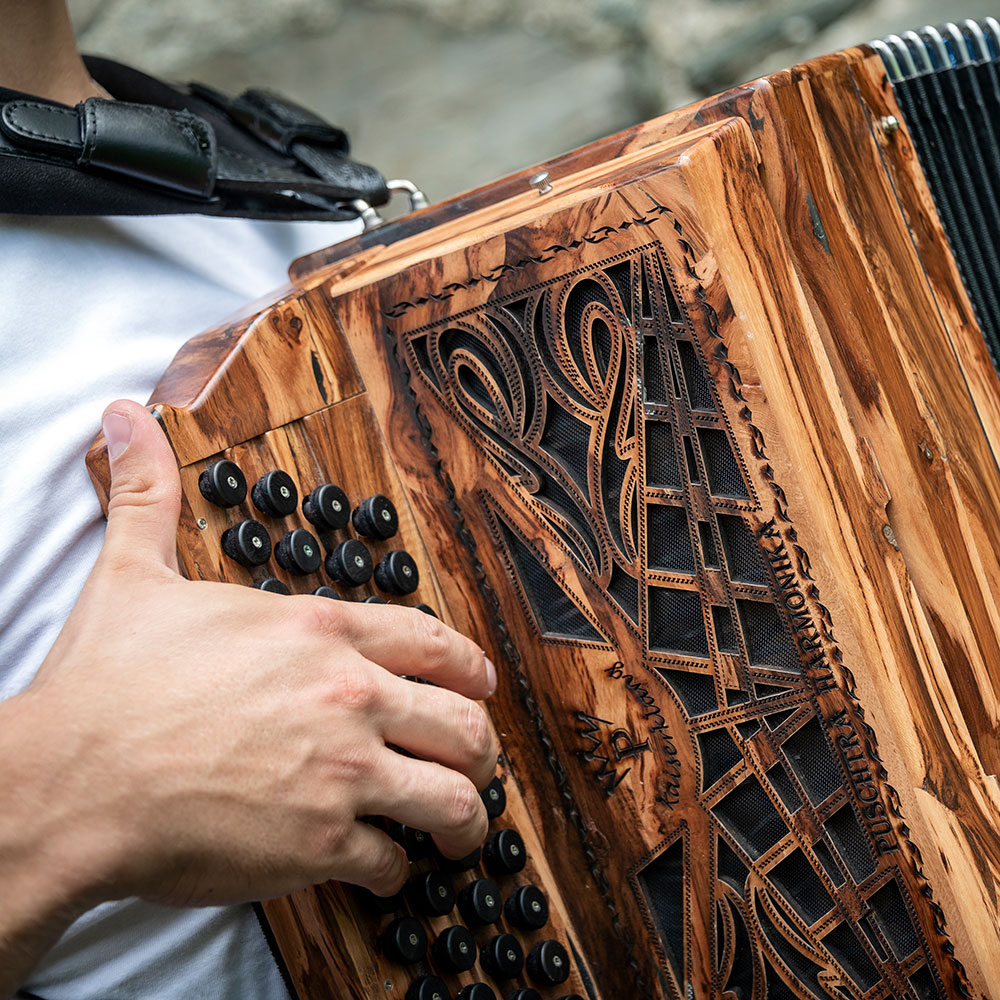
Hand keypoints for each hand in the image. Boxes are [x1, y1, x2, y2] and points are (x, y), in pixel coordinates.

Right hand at [14, 400, 498, 913]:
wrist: (71, 779)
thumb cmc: (107, 684)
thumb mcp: (134, 573)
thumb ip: (149, 496)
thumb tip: (126, 421)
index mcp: (321, 631)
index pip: (435, 643)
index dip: (471, 669)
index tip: (481, 687)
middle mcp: (348, 695)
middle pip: (462, 723)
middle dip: (480, 748)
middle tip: (477, 765)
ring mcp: (342, 770)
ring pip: (451, 796)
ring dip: (464, 816)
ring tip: (458, 829)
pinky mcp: (320, 841)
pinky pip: (389, 861)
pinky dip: (393, 870)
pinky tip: (380, 867)